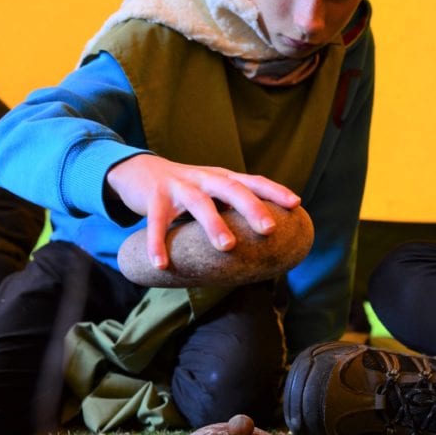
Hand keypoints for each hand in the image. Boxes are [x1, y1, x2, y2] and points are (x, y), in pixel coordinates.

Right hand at [107, 154, 299, 269]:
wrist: (138, 170)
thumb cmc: (183, 188)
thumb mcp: (210, 191)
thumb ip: (231, 208)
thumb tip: (264, 240)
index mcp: (221, 178)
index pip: (252, 181)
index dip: (274, 191)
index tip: (296, 204)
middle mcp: (203, 179)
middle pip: (231, 189)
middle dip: (251, 208)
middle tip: (269, 229)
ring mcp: (178, 186)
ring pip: (199, 202)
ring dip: (214, 223)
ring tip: (227, 246)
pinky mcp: (154, 197)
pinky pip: (156, 221)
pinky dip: (158, 242)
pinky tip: (162, 264)